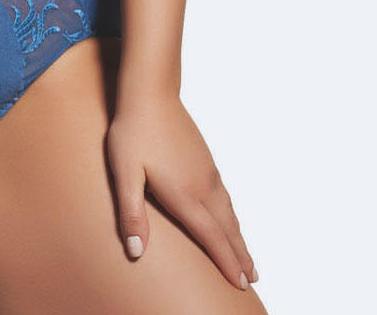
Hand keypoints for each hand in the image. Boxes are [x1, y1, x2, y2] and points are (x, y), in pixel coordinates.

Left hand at [105, 92, 256, 289]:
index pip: (211, 237)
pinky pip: (224, 194)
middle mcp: (202, 185)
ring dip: (238, 235)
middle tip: (252, 278)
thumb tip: (136, 251)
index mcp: (184, 194)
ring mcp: (206, 169)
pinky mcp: (205, 157)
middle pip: (226, 228)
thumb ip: (131, 213)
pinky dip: (231, 213)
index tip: (240, 284)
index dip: (225, 261)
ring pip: (228, 211)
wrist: (151, 92)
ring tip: (245, 254)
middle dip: (239, 255)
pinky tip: (228, 214)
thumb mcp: (125, 173)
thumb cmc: (133, 131)